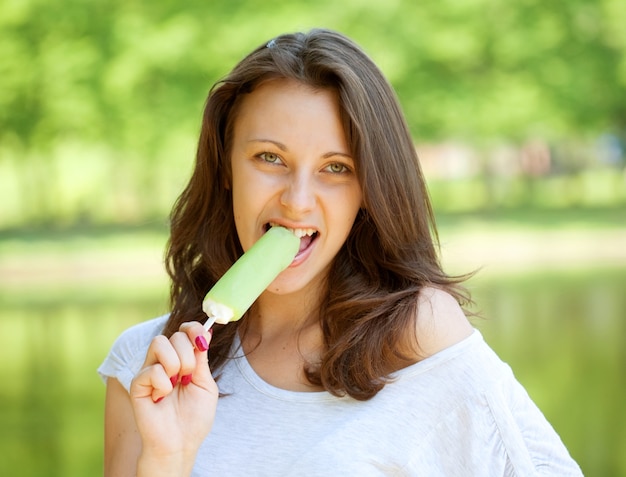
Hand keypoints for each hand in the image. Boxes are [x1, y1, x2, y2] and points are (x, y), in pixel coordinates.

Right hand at [130, 321, 217, 474]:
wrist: (181, 443)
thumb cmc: (194, 417)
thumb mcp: (205, 384)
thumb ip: (201, 359)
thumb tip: (205, 331)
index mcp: (182, 359)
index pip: (184, 331)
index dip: (193, 329)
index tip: (202, 341)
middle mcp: (164, 362)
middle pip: (175, 335)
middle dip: (188, 354)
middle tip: (188, 377)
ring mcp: (149, 371)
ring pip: (159, 343)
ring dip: (176, 363)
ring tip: (177, 383)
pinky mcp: (137, 385)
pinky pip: (152, 369)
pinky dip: (163, 384)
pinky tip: (162, 398)